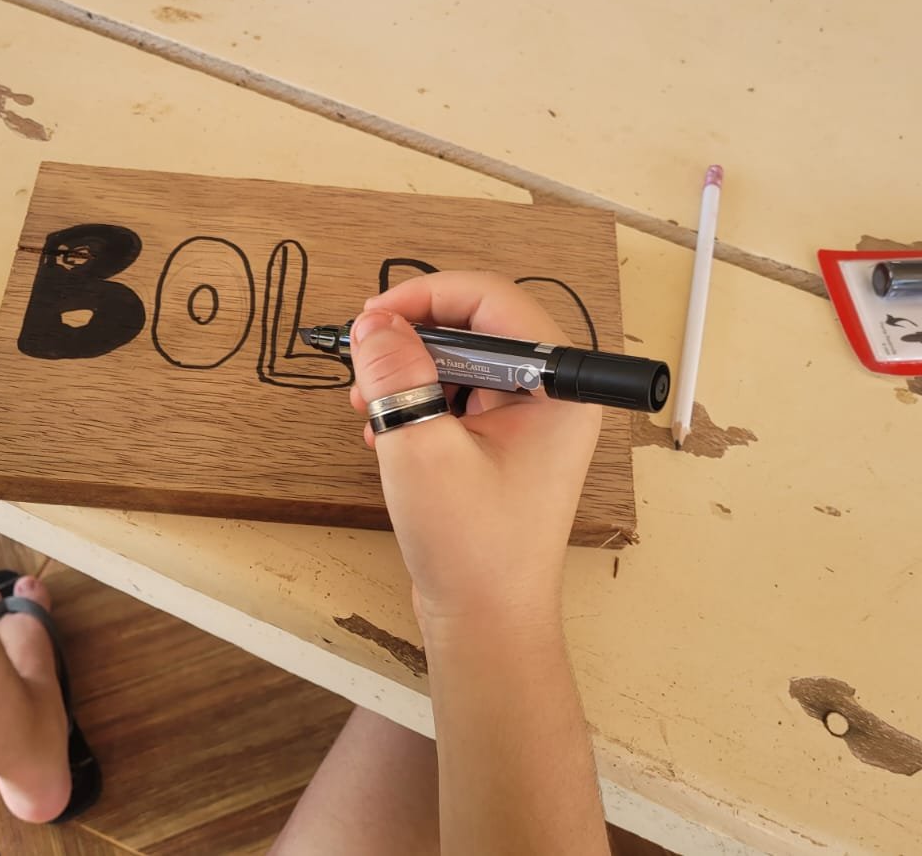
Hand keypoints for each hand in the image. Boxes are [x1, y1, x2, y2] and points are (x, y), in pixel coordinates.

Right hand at [348, 272, 602, 632]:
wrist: (485, 623)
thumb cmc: (472, 548)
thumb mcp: (419, 447)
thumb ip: (393, 372)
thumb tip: (371, 323)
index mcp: (558, 388)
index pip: (491, 300)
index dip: (425, 297)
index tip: (372, 318)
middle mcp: (552, 397)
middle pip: (474, 328)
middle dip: (411, 340)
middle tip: (363, 363)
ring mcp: (529, 424)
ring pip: (458, 362)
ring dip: (406, 375)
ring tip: (368, 410)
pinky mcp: (503, 447)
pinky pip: (455, 398)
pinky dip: (415, 405)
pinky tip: (385, 435)